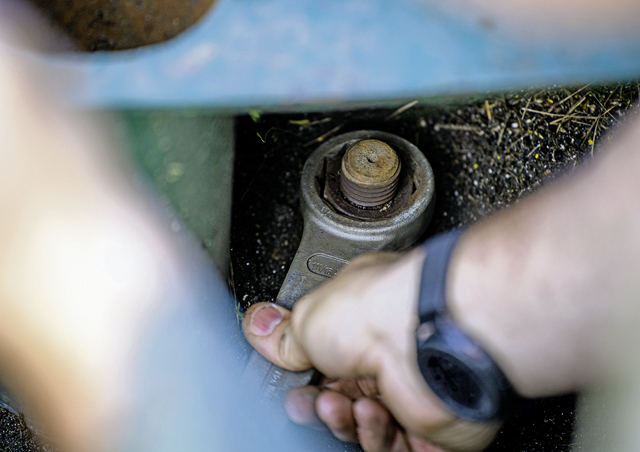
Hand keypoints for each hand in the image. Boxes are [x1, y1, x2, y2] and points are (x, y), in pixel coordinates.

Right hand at [243, 250, 500, 451]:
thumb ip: (285, 335)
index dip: (300, 372)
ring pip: (359, 423)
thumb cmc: (381, 309)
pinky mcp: (427, 426)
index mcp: (361, 320)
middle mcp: (386, 353)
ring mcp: (407, 390)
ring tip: (337, 405)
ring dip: (340, 419)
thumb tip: (259, 327)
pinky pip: (389, 446)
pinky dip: (372, 435)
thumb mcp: (309, 319)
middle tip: (304, 401)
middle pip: (338, 393)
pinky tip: (370, 412)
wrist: (431, 337)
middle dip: (314, 402)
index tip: (284, 378)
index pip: (324, 354)